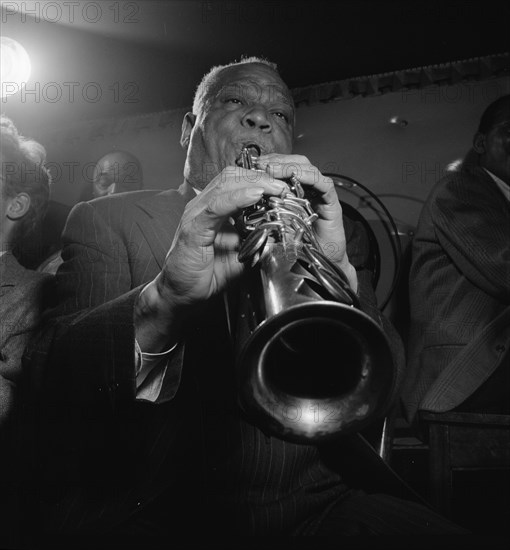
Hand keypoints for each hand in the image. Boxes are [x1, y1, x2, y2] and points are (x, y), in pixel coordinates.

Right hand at [135, 166, 287, 349]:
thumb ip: (257, 243)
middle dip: (262, 177)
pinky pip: (216, 207)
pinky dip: (237, 198)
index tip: (284, 187)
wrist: (181, 294)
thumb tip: (279, 236)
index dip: (262, 179)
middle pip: (233, 176)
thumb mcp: (240, 256)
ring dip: (255, 183)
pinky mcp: (193, 228)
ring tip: (275, 189)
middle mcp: (203, 206)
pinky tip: (255, 196)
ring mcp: (197, 214)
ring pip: (226, 185)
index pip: (237, 181)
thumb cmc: (205, 274)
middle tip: (284, 187)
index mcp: (214, 209)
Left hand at [255, 153, 356, 290]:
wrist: (318, 271)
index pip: (280, 170)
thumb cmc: (294, 253)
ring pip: (307, 167)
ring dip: (287, 165)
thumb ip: (255, 222)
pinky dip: (307, 177)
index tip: (248, 164)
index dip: (266, 164)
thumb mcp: (268, 235)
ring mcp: (320, 196)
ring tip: (271, 168)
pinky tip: (293, 177)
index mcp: (291, 195)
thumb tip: (232, 214)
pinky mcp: (332, 204)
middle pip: (293, 162)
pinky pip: (322, 183)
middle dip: (275, 160)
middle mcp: (307, 191)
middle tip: (258, 163)